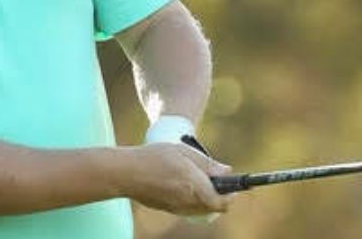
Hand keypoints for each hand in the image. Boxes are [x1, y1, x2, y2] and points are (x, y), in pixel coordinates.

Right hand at [117, 142, 234, 215]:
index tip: (235, 186)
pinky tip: (183, 183)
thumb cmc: (154, 157)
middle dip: (220, 195)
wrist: (126, 173)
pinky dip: (193, 199)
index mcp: (195, 186)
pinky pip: (188, 208)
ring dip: (206, 197)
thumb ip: (207, 164)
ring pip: (201, 209)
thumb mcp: (183, 151)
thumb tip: (226, 171)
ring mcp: (177, 208)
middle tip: (216, 178)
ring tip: (198, 177)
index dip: (232, 194)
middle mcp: (188, 201)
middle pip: (214, 207)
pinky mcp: (168, 209)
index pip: (223, 201)